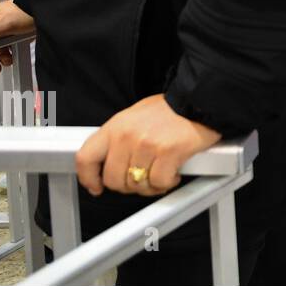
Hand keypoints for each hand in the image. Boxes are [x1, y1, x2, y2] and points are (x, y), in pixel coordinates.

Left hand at [75, 94, 220, 196]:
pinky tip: (173, 174)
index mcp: (116, 126)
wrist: (198, 99)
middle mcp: (127, 136)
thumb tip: (111, 162)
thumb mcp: (135, 117)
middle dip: (127, 186)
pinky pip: (159, 182)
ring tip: (160, 175)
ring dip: (149, 186)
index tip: (96, 186)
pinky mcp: (168, 152)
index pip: (86, 157)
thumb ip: (120, 139)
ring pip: (137, 185)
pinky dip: (167, 183)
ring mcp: (147, 145)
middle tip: (140, 180)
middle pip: (113, 179)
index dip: (88, 178)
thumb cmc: (171, 109)